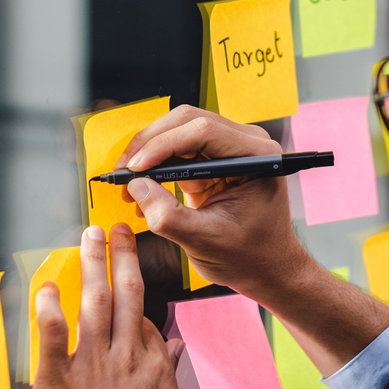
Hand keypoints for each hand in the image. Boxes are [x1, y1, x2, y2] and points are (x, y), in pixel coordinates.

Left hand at [32, 224, 185, 388]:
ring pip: (94, 304)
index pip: (143, 316)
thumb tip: (172, 345)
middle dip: (121, 256)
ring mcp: (91, 367)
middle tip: (116, 229)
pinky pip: (53, 339)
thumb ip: (166, 370)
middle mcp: (123, 358)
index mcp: (150, 366)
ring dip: (91, 266)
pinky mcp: (58, 382)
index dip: (133, 295)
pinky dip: (49, 310)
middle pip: (125, 294)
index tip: (126, 274)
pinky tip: (48, 287)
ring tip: (88, 238)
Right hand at [115, 106, 313, 301]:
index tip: (136, 167)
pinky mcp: (212, 159)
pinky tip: (141, 187)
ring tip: (127, 183)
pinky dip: (155, 165)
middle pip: (188, 122)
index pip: (205, 131)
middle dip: (150, 144)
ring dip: (149, 153)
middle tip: (123, 171)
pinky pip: (177, 149)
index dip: (164, 144)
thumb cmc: (249, 255)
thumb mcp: (206, 241)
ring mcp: (228, 148)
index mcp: (257, 157)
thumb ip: (169, 217)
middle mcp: (246, 144)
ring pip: (178, 130)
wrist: (265, 267)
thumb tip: (137, 188)